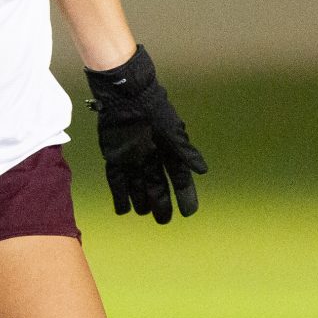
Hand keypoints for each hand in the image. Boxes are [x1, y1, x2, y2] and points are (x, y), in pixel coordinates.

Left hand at [84, 46, 206, 222]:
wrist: (127, 97)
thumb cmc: (154, 111)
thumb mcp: (172, 132)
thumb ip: (185, 152)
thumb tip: (203, 170)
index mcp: (168, 151)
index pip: (178, 178)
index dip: (184, 194)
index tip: (189, 212)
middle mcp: (151, 157)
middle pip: (157, 185)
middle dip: (160, 202)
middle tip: (163, 220)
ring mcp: (132, 158)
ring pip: (137, 185)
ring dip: (140, 200)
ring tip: (144, 213)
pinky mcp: (114, 157)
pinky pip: (117, 180)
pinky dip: (120, 194)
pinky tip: (122, 209)